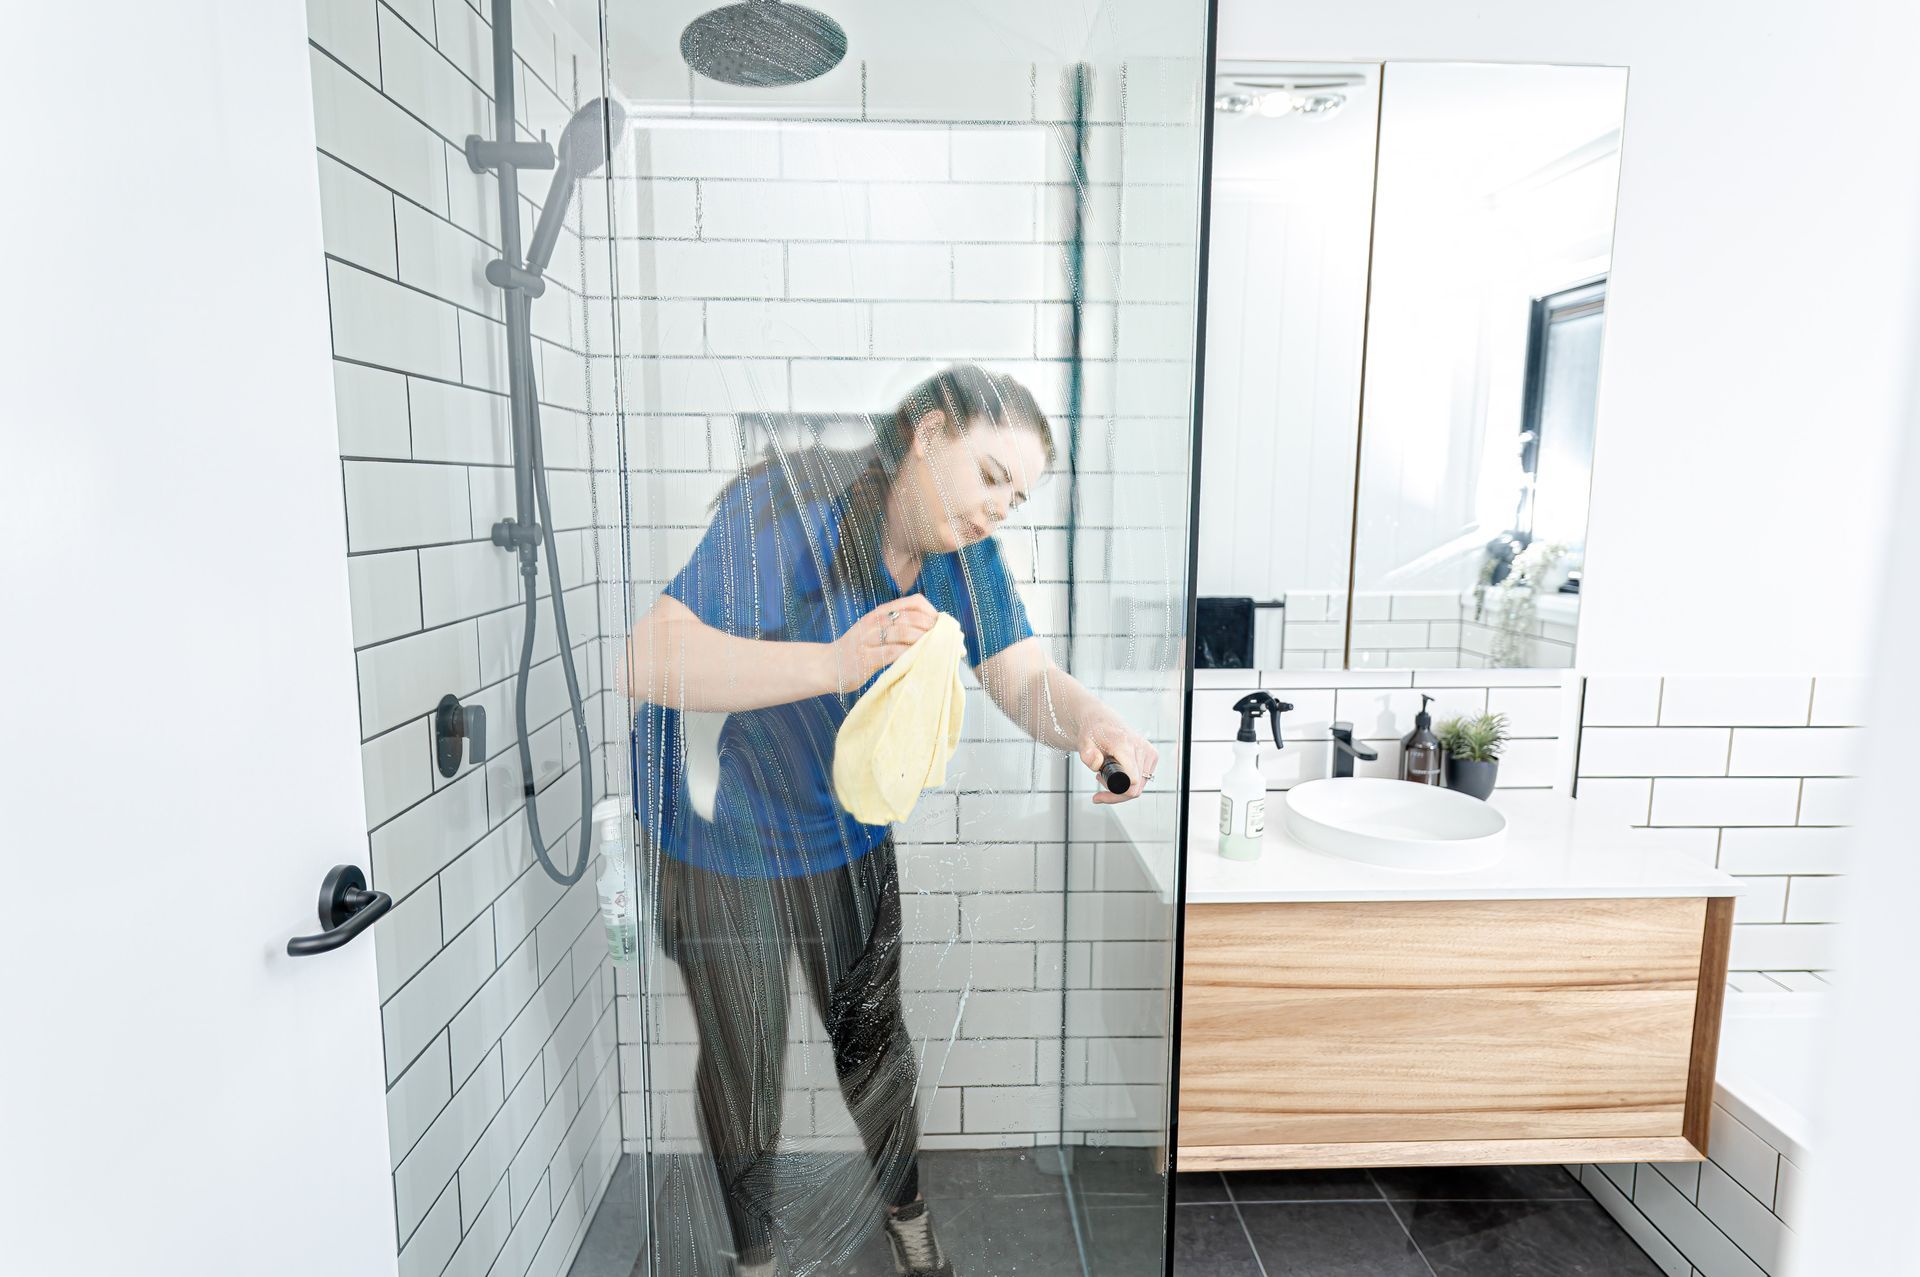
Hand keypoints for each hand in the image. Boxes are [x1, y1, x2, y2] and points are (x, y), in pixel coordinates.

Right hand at [824, 595, 939, 691]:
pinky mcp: (865, 657)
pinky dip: (910, 656)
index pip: (914, 602)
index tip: (944, 628)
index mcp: (881, 612)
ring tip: (938, 652)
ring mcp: (869, 638)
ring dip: (925, 642)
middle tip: (948, 643)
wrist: (826, 666)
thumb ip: (897, 627)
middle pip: (913, 617)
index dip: (933, 613)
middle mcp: (875, 621)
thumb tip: (932, 631)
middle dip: (934, 630)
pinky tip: (919, 661)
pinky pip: (893, 653)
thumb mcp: (875, 631)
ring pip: (905, 633)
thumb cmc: (857, 650)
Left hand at [1076, 711, 1158, 804]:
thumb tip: (1097, 764)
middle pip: (1134, 788)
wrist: (1102, 720)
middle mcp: (1141, 748)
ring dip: (1121, 790)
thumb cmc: (1093, 732)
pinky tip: (1115, 776)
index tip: (1100, 795)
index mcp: (1125, 744)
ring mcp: (1149, 753)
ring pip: (1139, 787)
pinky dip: (1129, 784)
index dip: (1117, 791)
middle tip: (1098, 785)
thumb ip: (1087, 754)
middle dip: (1114, 793)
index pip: (1132, 777)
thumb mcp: (1083, 743)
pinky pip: (1143, 781)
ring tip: (1103, 777)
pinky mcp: (1152, 757)